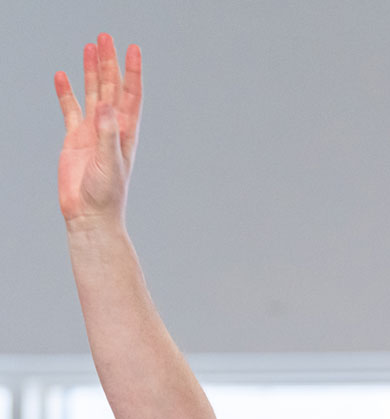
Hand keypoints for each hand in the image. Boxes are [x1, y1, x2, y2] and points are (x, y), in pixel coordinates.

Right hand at [54, 34, 142, 228]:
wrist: (89, 214)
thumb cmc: (105, 195)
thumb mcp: (109, 162)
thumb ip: (107, 134)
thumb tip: (106, 106)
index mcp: (125, 132)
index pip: (130, 95)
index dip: (132, 71)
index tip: (133, 49)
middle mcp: (111, 128)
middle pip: (111, 87)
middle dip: (109, 63)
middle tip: (106, 37)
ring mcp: (92, 132)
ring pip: (93, 94)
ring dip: (92, 71)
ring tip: (89, 47)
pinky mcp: (75, 139)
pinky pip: (70, 109)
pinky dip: (67, 92)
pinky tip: (62, 76)